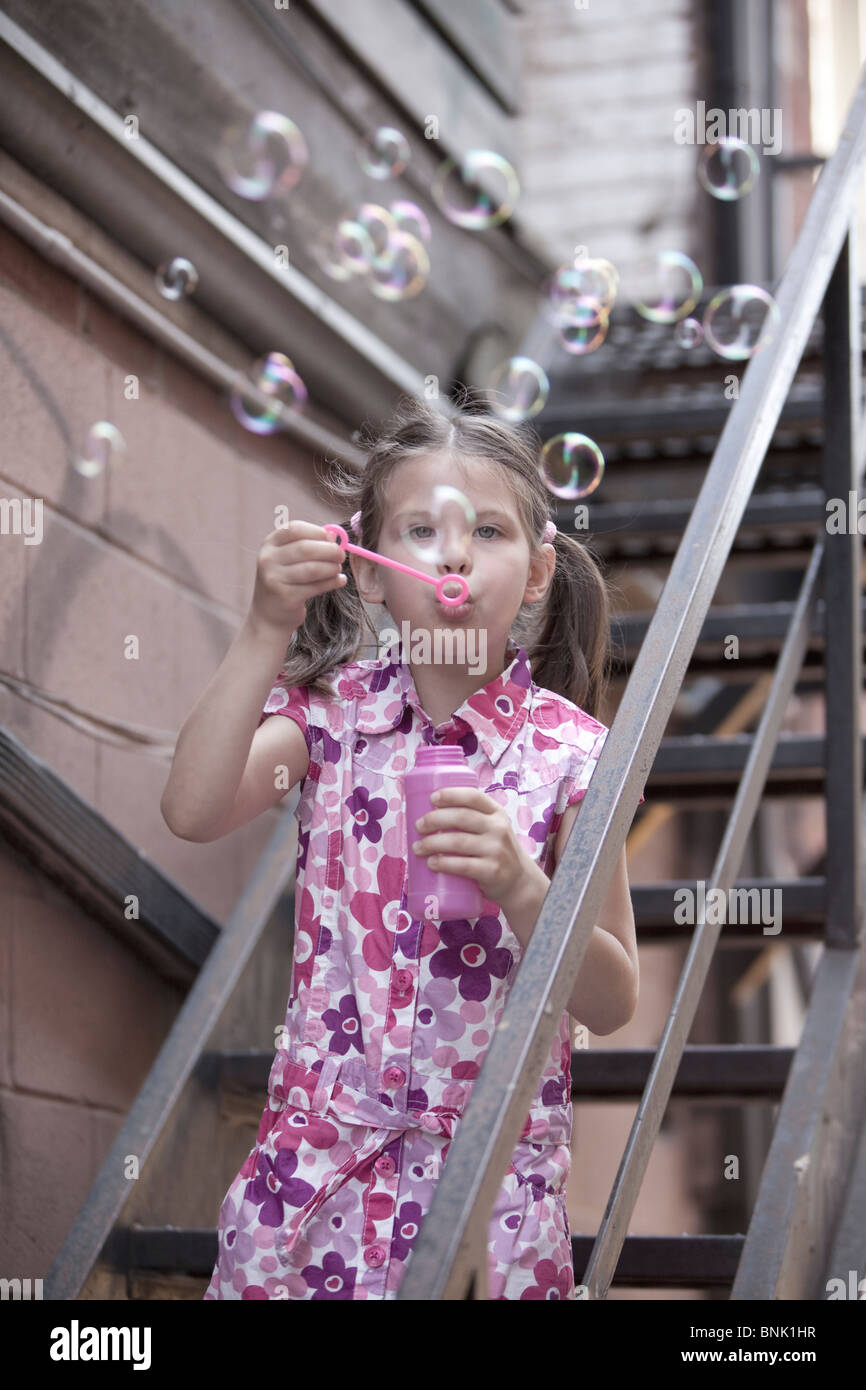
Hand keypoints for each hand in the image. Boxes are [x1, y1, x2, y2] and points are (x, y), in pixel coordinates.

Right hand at [250, 519, 346, 633]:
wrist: (269, 614)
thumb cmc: (285, 581)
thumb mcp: (289, 559)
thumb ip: (309, 544)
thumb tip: (334, 535)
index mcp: (270, 544)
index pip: (294, 529)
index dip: (317, 532)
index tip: (332, 538)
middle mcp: (268, 559)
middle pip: (305, 548)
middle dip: (330, 550)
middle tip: (341, 556)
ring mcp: (275, 579)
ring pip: (312, 569)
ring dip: (332, 568)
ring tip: (338, 570)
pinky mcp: (286, 597)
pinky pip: (316, 587)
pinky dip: (332, 582)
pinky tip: (340, 581)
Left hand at [411, 785, 526, 906]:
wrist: (519, 881)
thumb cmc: (495, 850)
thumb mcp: (492, 828)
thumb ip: (472, 818)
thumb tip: (428, 812)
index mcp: (496, 812)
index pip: (473, 796)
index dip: (451, 794)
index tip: (431, 798)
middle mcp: (499, 828)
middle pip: (461, 817)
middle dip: (434, 820)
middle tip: (418, 826)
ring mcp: (497, 850)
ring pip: (458, 841)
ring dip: (432, 843)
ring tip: (418, 847)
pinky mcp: (492, 871)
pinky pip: (463, 865)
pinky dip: (443, 863)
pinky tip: (431, 863)